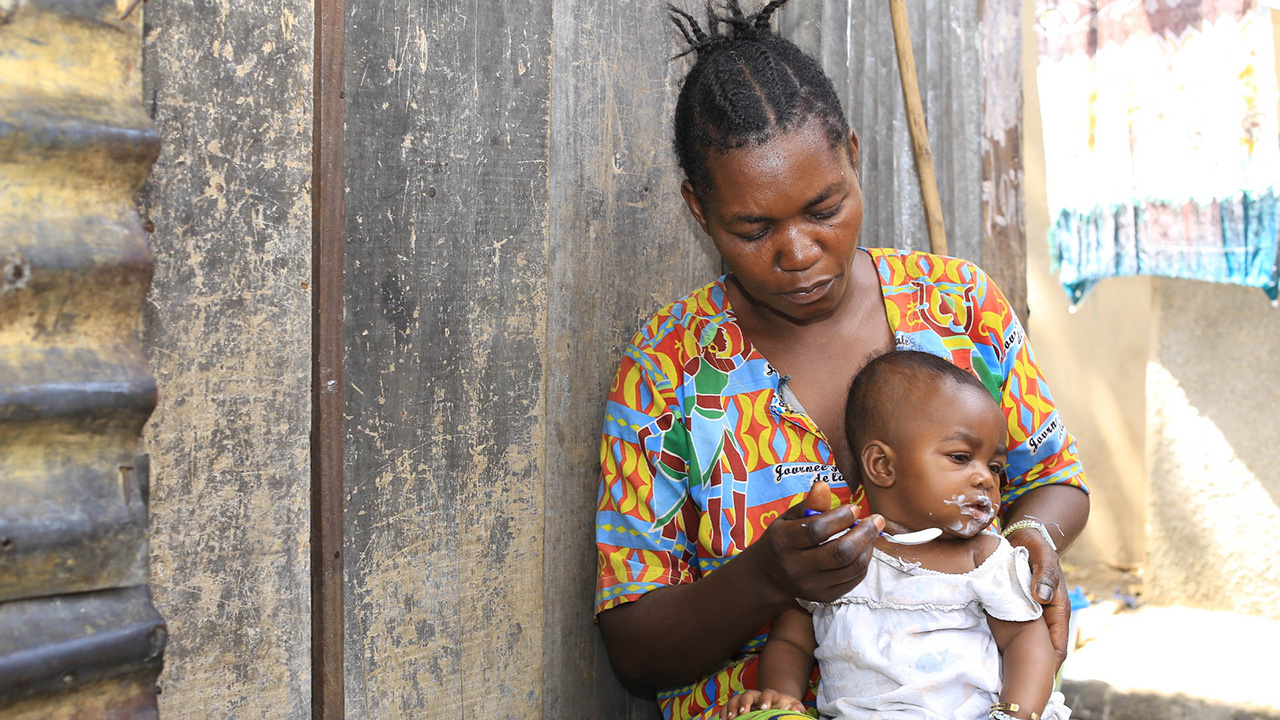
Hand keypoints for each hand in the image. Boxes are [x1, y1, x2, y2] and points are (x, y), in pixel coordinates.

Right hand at [721, 689, 805, 717]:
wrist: (777, 704)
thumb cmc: (787, 707)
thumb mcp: (795, 707)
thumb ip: (797, 708)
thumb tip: (796, 711)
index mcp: (771, 696)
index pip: (768, 693)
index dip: (765, 699)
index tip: (764, 708)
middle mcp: (756, 696)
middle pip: (748, 694)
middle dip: (745, 702)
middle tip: (743, 713)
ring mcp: (746, 701)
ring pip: (735, 699)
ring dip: (732, 707)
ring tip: (731, 718)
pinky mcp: (738, 707)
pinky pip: (727, 707)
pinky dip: (724, 713)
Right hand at [744, 481, 883, 606]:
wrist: (769, 576)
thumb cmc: (783, 539)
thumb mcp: (789, 518)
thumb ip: (809, 504)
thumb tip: (824, 485)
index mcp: (783, 542)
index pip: (817, 530)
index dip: (840, 518)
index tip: (854, 508)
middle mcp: (796, 568)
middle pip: (840, 552)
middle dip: (864, 533)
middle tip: (876, 520)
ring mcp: (812, 586)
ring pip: (852, 567)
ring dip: (868, 547)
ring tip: (870, 532)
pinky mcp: (825, 597)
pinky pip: (854, 579)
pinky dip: (864, 561)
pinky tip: (863, 548)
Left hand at [1005, 526, 1069, 666]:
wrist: (1026, 537)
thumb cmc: (1038, 547)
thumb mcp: (1043, 557)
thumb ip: (1044, 575)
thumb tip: (1043, 597)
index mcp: (1057, 610)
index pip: (1057, 647)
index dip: (1048, 665)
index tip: (1036, 679)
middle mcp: (1046, 616)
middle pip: (1043, 651)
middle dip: (1032, 667)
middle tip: (1015, 683)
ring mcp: (1033, 614)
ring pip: (1028, 642)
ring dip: (1018, 656)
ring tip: (1003, 673)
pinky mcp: (1018, 608)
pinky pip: (1015, 630)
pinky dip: (1007, 641)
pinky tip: (992, 651)